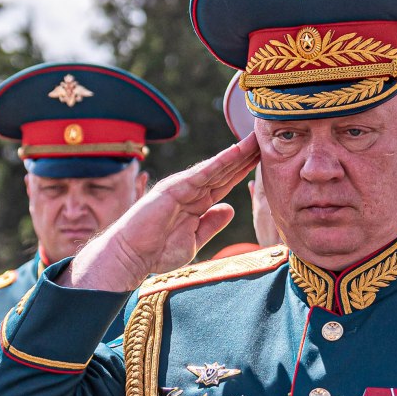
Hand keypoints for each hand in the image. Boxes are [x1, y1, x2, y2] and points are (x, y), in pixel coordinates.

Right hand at [63, 134, 259, 291]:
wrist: (131, 256)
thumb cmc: (157, 250)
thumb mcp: (194, 239)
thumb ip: (212, 223)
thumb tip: (230, 209)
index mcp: (198, 202)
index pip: (226, 182)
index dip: (245, 170)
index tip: (264, 159)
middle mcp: (192, 190)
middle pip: (225, 170)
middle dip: (246, 156)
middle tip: (265, 139)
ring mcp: (184, 187)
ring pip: (217, 167)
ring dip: (237, 153)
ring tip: (255, 139)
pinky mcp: (175, 187)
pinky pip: (203, 173)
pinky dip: (220, 161)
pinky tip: (236, 151)